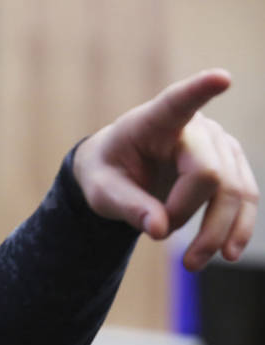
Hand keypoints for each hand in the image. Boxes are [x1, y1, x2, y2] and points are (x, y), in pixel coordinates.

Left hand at [73, 69, 258, 270]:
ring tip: (192, 265)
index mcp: (155, 121)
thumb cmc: (106, 171)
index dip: (200, 90)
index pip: (179, 102)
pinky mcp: (231, 166)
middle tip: (160, 241)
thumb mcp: (101, 190)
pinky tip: (228, 252)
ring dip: (218, 231)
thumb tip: (161, 230)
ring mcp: (220, 145)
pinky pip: (246, 198)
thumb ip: (127, 206)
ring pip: (235, 190)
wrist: (119, 169)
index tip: (220, 78)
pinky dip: (238, 227)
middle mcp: (196, 127)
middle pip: (210, 174)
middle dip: (189, 214)